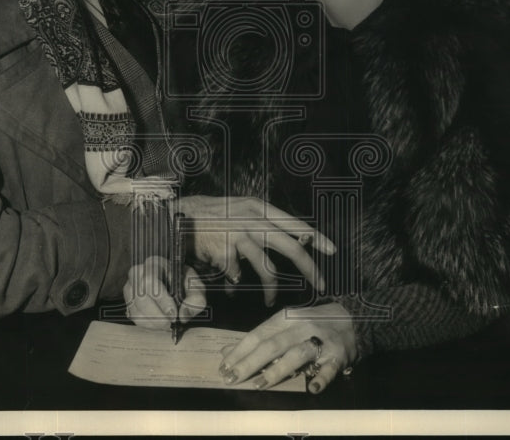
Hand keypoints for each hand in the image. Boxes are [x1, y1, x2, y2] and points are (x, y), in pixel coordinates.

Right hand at [123, 255, 206, 329]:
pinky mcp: (128, 302)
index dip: (162, 300)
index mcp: (154, 264)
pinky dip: (147, 325)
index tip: (174, 313)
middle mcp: (137, 274)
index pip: (151, 281)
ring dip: (152, 322)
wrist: (175, 284)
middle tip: (170, 323)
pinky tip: (158, 324)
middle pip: (140, 297)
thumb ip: (196, 299)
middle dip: (156, 315)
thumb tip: (184, 314)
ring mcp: (130, 288)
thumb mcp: (196, 287)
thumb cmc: (184, 283)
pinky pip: (133, 316)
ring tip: (166, 324)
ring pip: (135, 309)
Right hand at [176, 195, 335, 305]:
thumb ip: (264, 222)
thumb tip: (295, 239)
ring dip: (271, 289)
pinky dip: (236, 286)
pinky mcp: (224, 252)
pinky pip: (238, 277)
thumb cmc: (212, 214)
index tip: (331, 251)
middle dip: (309, 268)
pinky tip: (231, 287)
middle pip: (290, 246)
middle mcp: (252, 219)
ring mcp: (238, 235)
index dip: (316, 238)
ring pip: (267, 269)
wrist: (178, 218)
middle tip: (320, 284)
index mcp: (258, 207)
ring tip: (269, 300)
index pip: (294, 223)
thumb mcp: (240, 209)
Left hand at [218, 302, 355, 393]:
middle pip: (272, 345)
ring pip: (296, 354)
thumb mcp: (285, 324)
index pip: (258, 335)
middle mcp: (301, 327)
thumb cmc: (311, 323)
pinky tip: (311, 388)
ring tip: (259, 384)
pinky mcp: (338, 356)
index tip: (223, 366)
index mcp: (286, 318)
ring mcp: (321, 341)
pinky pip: (329, 368)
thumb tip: (226, 352)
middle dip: (249, 362)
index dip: (239, 351)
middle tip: (232, 378)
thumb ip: (258, 338)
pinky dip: (321, 378)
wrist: (352, 317)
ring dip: (277, 370)